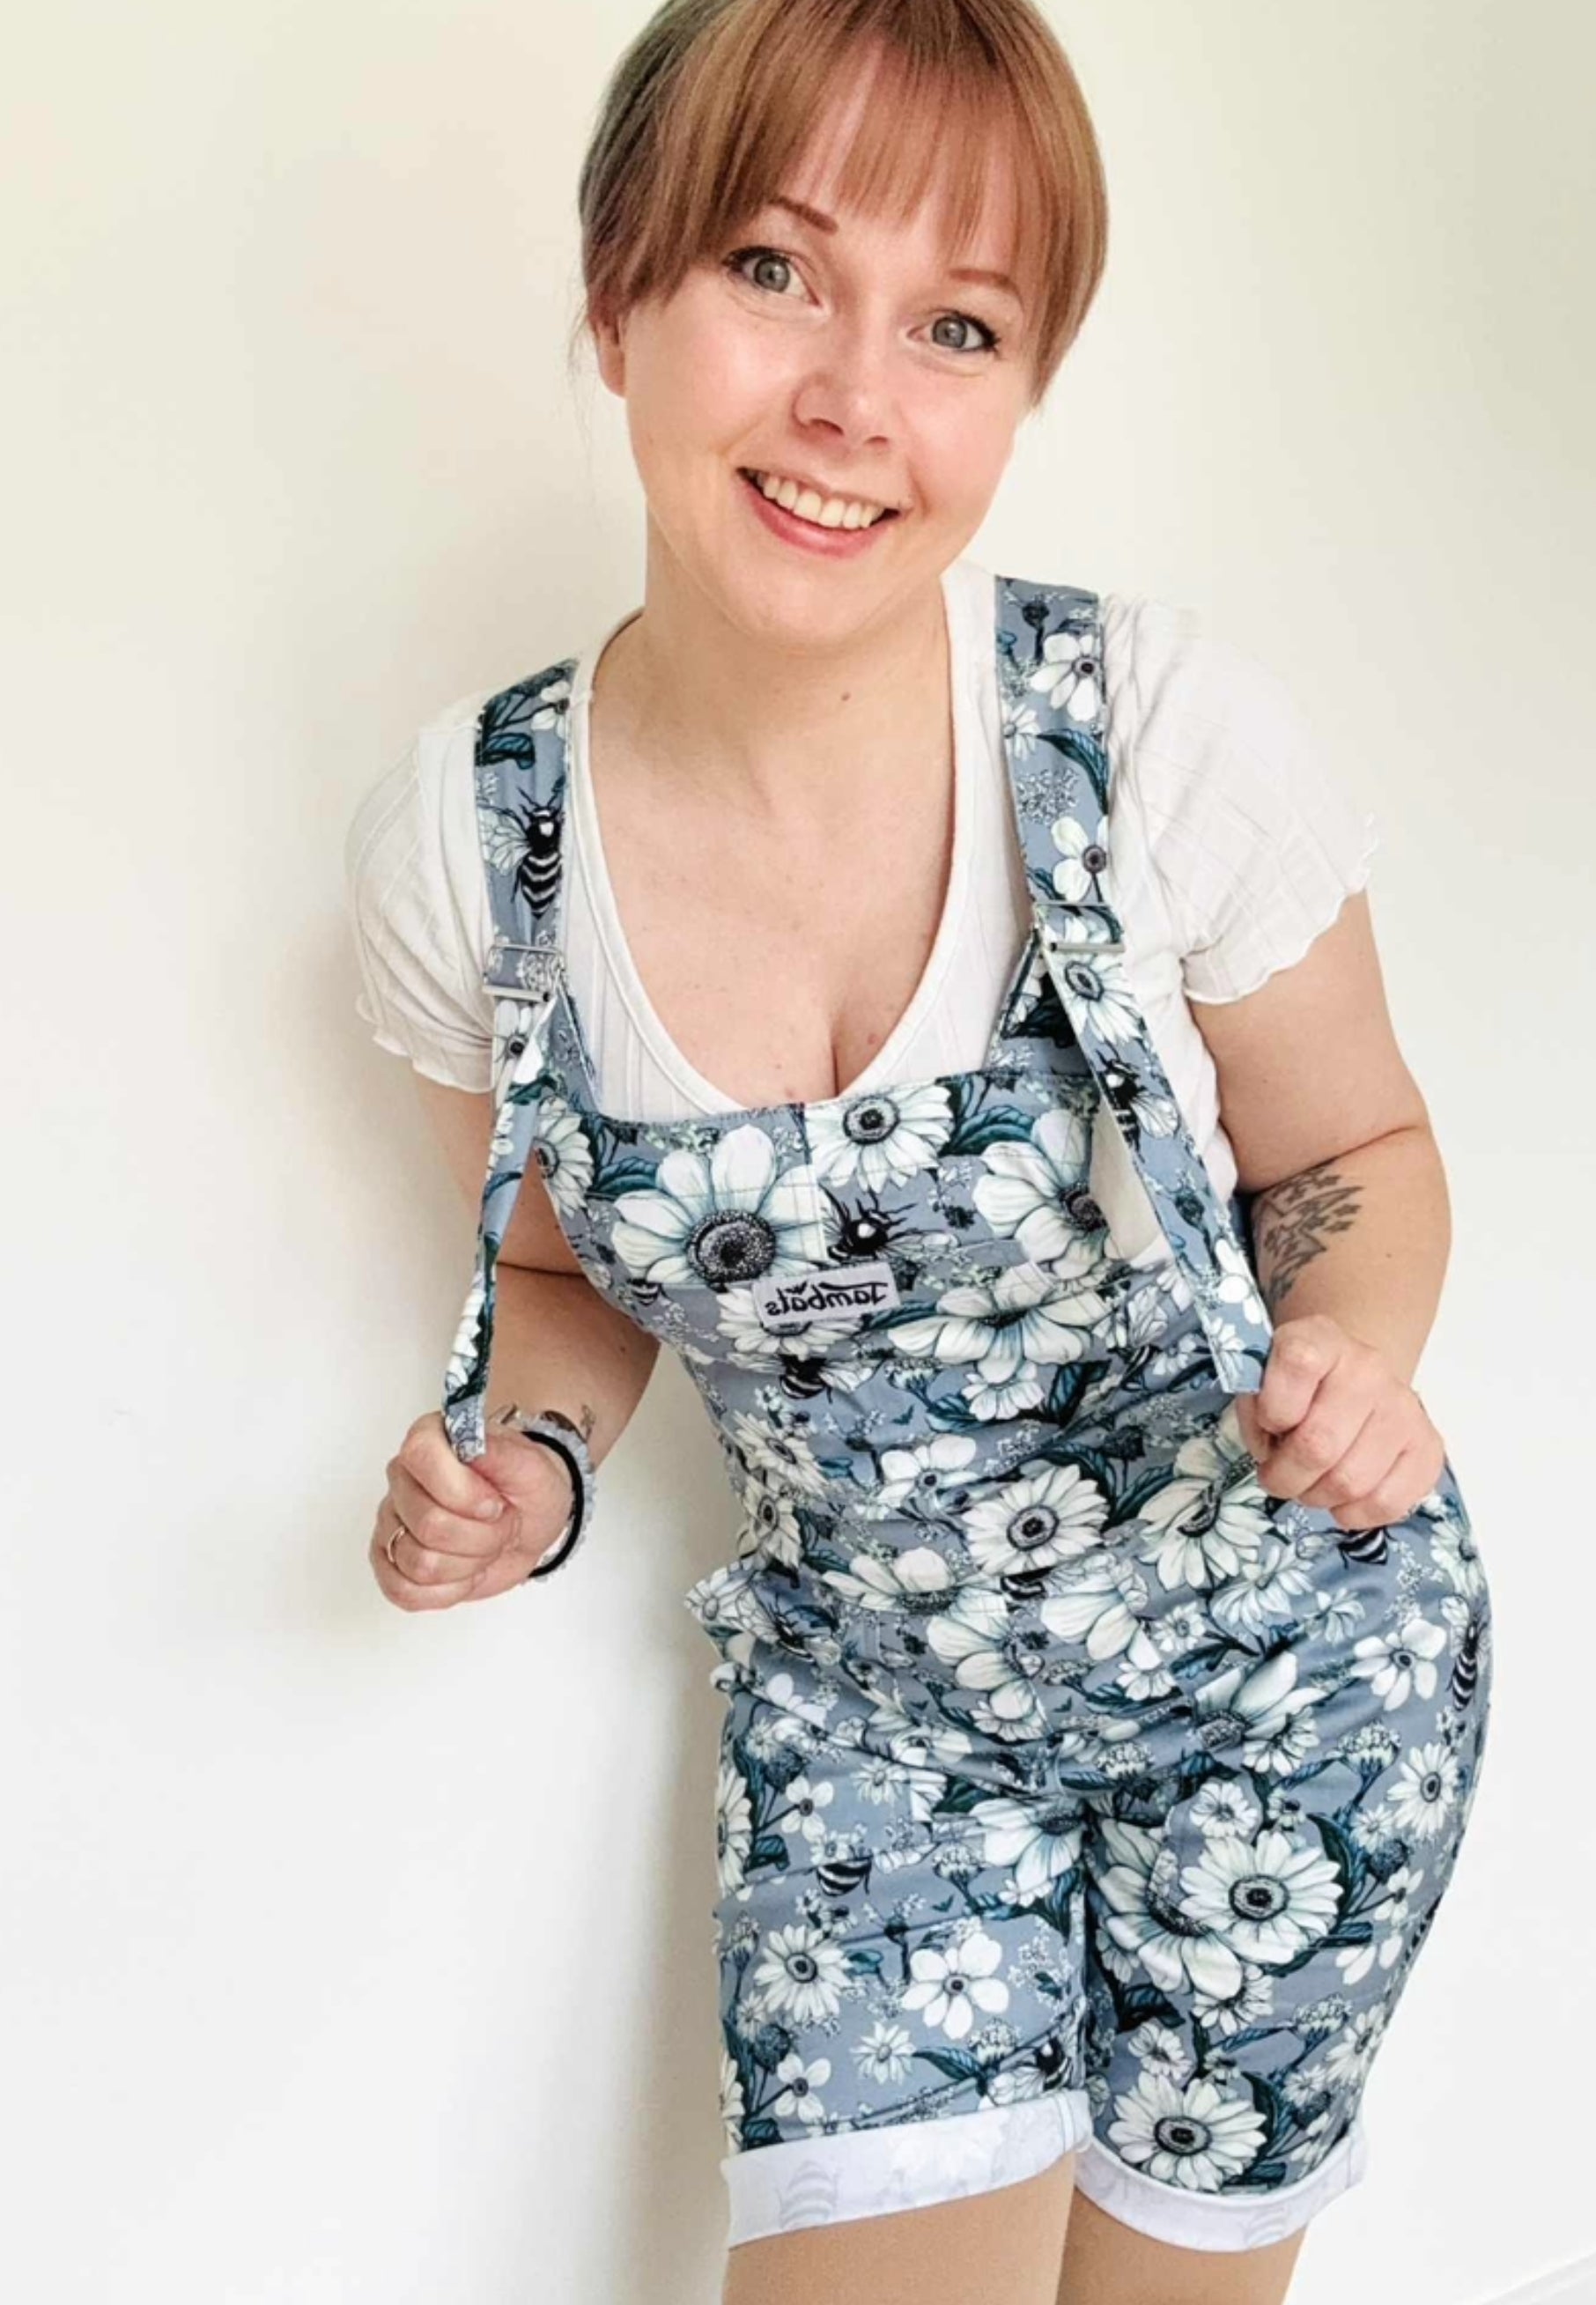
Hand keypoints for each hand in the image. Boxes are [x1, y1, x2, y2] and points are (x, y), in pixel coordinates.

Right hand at [369, 1409, 577, 1610]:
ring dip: (471, 1563)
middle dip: (483, 1536)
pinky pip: (405, 1592)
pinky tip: (466, 1570)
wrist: (529, 1520)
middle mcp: (402, 1478)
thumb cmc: (525, 1488)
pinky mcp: (390, 1563)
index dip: (463, 1492)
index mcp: (428, 1439)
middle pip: (429, 1525)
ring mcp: (391, 1522)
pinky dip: (449, 1590)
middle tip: (501, 1524)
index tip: (494, 1503)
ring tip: (486, 1544)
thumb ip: (501, 1453)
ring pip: (422, 1564)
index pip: (420, 1457)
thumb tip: (472, 1446)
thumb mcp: (531, 1465)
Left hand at [1232, 1313, 1445, 1531]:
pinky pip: (1387, 1502)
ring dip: (1317, 1496)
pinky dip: (1353, 1513)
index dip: (1270, 1409)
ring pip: (1351, 1482)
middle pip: (1319, 1445)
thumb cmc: (1296, 1387)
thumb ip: (1255, 1407)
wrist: (1350, 1377)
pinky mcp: (1428, 1446)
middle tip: (1276, 1478)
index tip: (1268, 1425)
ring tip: (1308, 1485)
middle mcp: (1369, 1369)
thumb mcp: (1261, 1380)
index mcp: (1321, 1339)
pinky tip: (1340, 1499)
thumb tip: (1270, 1451)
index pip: (1298, 1363)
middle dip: (1285, 1476)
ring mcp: (1404, 1407)